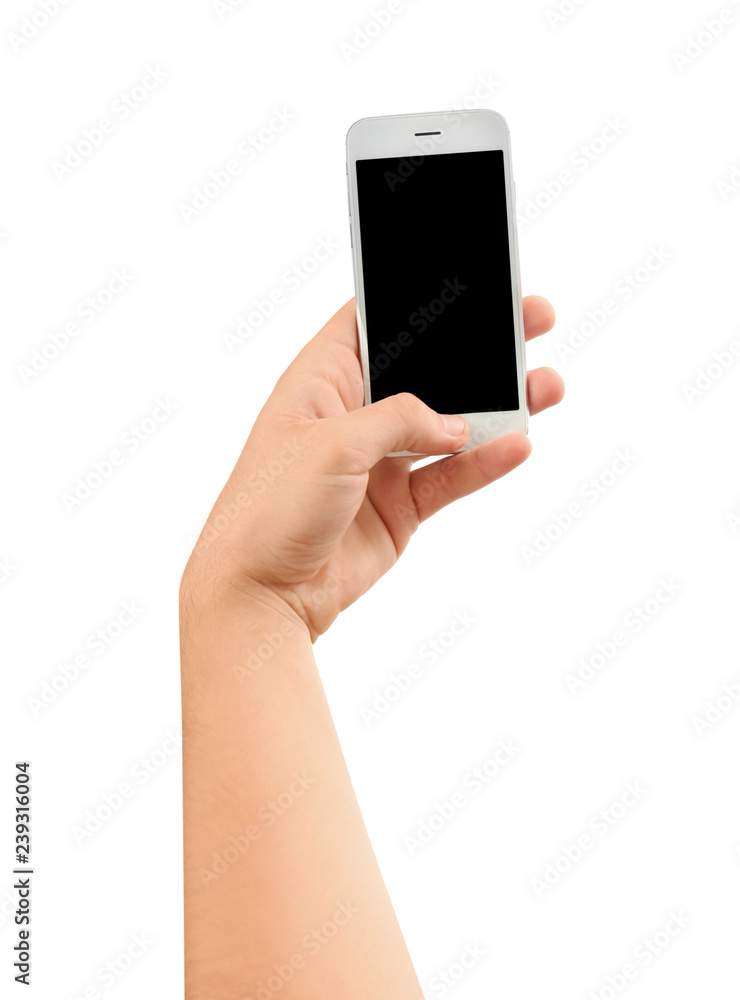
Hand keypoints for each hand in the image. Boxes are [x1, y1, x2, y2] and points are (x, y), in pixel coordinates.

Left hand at [183, 296, 563, 639]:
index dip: (418, 298)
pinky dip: (485, 463)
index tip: (471, 280)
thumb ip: (400, 419)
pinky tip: (518, 445)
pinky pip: (451, 476)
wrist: (261, 594)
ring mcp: (379, 461)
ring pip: (449, 422)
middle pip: (426, 366)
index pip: (373, 320)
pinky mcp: (398, 505)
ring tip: (544, 386)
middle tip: (529, 320)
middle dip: (476, 346)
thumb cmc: (267, 508)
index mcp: (322, 380)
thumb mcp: (333, 443)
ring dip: (497, 406)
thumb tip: (454, 424)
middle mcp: (353, 414)